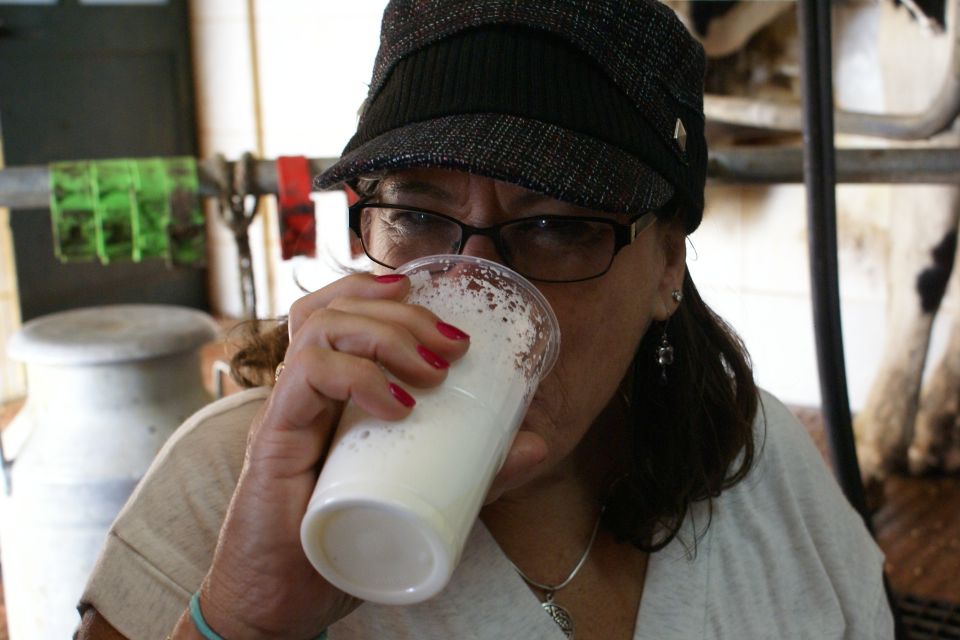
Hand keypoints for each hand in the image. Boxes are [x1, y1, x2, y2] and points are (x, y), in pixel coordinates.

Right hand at [181, 273, 470, 637]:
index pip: (344, 309)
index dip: (385, 287)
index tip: (440, 289)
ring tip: (432, 375)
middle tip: (455, 346)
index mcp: (331, 391)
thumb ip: (473, 472)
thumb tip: (535, 446)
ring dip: (387, 335)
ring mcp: (287, 408)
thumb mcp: (421, 494)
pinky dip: (357, 376)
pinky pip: (306, 376)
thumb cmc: (341, 542)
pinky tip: (397, 406)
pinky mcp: (273, 436)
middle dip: (406, 313)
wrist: (279, 599)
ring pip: (322, 327)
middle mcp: (304, 390)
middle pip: (340, 309)